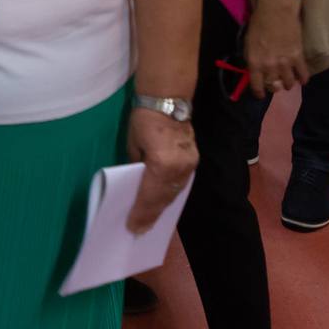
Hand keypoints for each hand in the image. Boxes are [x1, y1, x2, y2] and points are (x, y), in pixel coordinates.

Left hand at [126, 108, 198, 231]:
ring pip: (175, 192)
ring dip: (162, 207)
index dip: (141, 213)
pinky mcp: (194, 160)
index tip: (133, 228)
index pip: (149, 195)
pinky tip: (163, 202)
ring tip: (151, 220)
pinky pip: (181, 183)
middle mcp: (179, 167)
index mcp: (161, 163)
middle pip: (164, 198)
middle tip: (140, 230)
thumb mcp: (133, 145)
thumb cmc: (144, 119)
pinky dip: (171, 194)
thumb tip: (136, 184)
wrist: (169, 99)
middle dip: (151, 215)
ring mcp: (190, 164)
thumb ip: (136, 166)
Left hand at [243, 0, 309, 93]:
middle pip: (274, 86)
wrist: (276, 11)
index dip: (259, 93)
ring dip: (288, 84)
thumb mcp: (248, 43)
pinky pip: (303, 74)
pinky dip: (303, 78)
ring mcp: (285, 63)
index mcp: (254, 63)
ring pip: (289, 83)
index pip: (257, 86)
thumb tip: (256, 71)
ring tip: (289, 81)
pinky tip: (302, 79)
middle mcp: (269, 66)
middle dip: (274, 87)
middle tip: (276, 84)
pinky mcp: (298, 57)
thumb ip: (252, 59)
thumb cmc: (258, 24)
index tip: (261, 94)